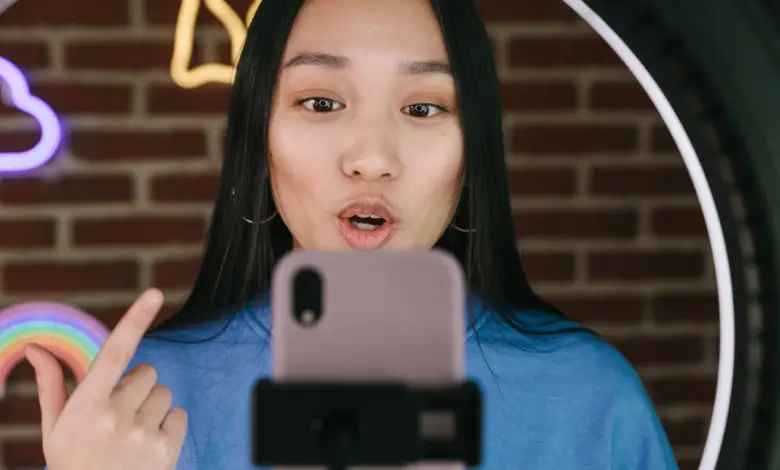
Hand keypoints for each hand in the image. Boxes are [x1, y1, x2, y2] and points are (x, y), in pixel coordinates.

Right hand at [25, 288, 186, 469]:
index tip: (155, 293)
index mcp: (86, 407)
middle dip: (136, 385)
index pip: (115, 353)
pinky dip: (167, 425)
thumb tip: (35, 347)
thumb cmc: (74, 462)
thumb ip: (51, 384)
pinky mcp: (167, 449)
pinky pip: (178, 414)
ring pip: (164, 392)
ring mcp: (143, 435)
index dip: (135, 319)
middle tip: (118, 413)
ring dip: (151, 405)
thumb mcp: (55, 428)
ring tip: (131, 432)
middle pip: (147, 372)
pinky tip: (147, 445)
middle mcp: (116, 418)